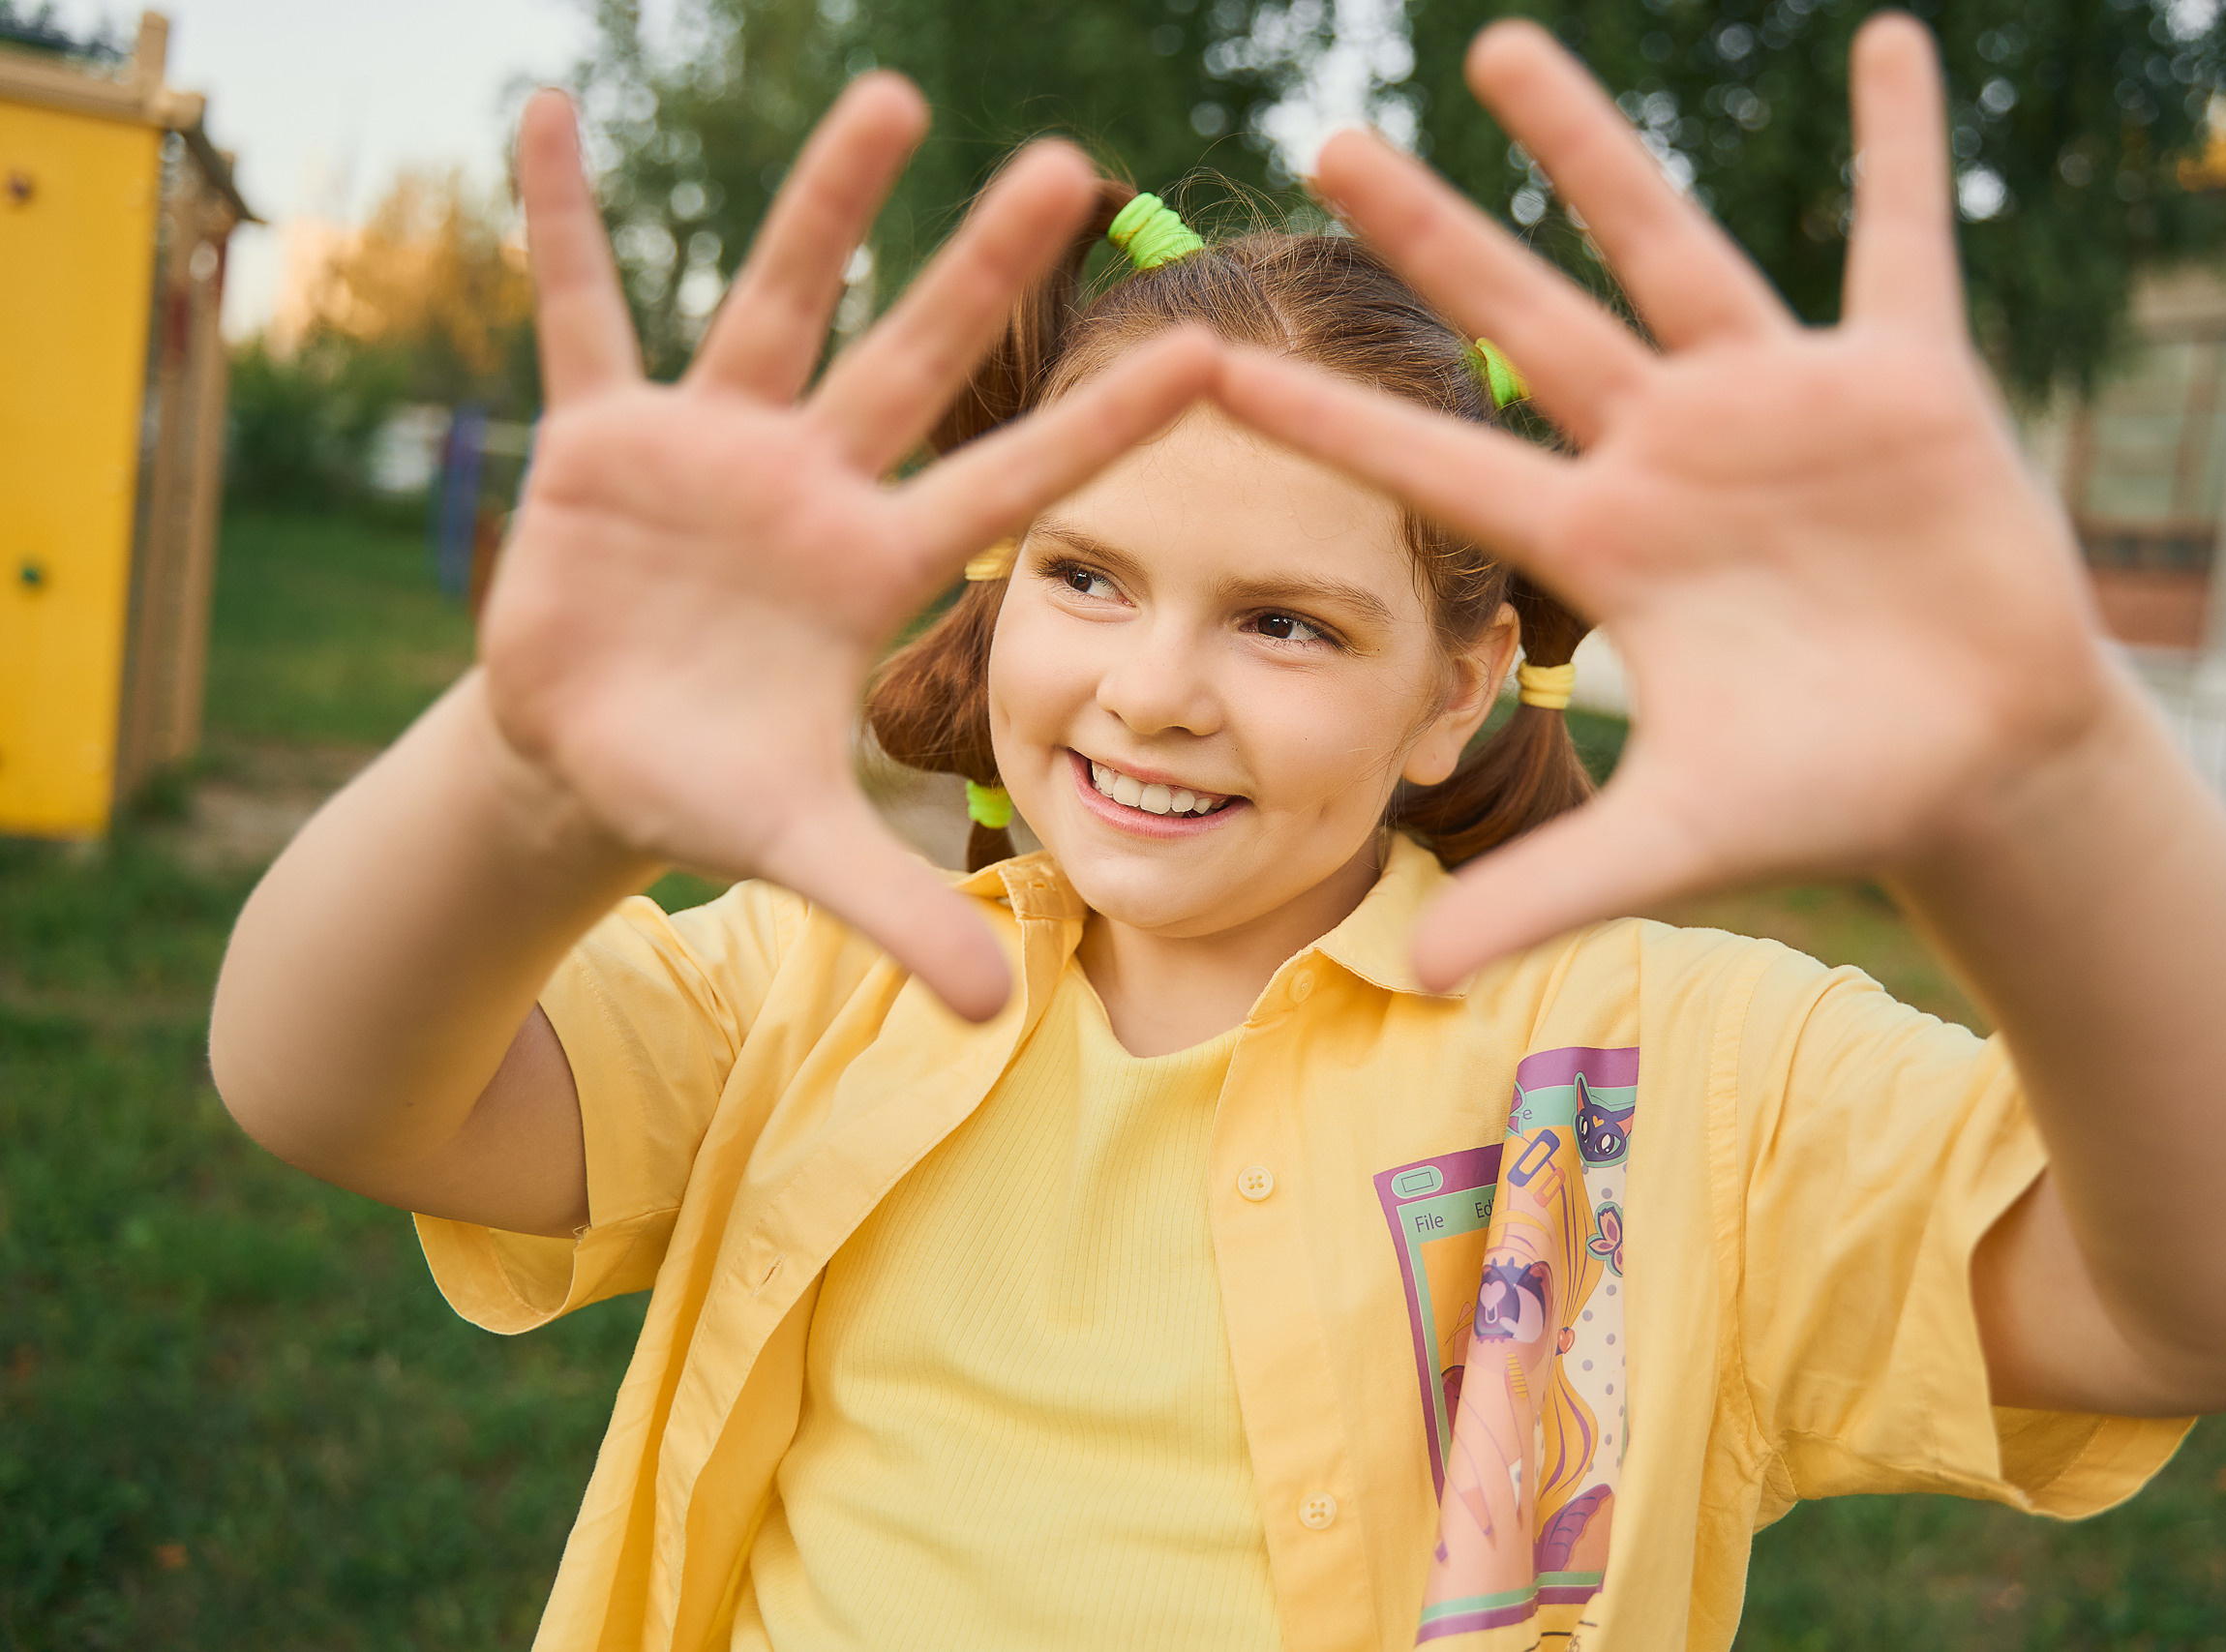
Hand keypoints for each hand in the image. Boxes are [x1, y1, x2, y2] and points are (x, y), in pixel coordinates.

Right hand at [484, 80, 1215, 1018]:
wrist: (593, 756)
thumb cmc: (711, 787)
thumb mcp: (799, 847)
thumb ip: (897, 911)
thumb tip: (997, 1015)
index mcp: (877, 569)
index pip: (1011, 487)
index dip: (1100, 432)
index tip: (1208, 357)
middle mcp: (812, 487)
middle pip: (913, 361)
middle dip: (982, 269)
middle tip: (1070, 165)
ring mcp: (712, 451)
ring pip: (772, 304)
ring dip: (823, 203)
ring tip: (893, 90)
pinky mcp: (601, 440)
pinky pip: (583, 314)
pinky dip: (562, 225)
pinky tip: (554, 114)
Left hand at [1211, 17, 2111, 987]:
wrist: (1977, 765)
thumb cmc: (1826, 792)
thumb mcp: (1677, 841)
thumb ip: (1548, 890)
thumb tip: (1416, 979)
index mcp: (1601, 546)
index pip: (1436, 468)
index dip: (1325, 419)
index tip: (1213, 361)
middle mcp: (1667, 455)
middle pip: (1525, 323)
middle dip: (1431, 235)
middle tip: (1328, 141)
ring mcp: (1777, 406)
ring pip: (1667, 250)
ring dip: (1590, 149)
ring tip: (1497, 49)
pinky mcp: (1902, 383)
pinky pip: (1900, 242)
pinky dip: (1901, 152)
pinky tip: (1895, 46)